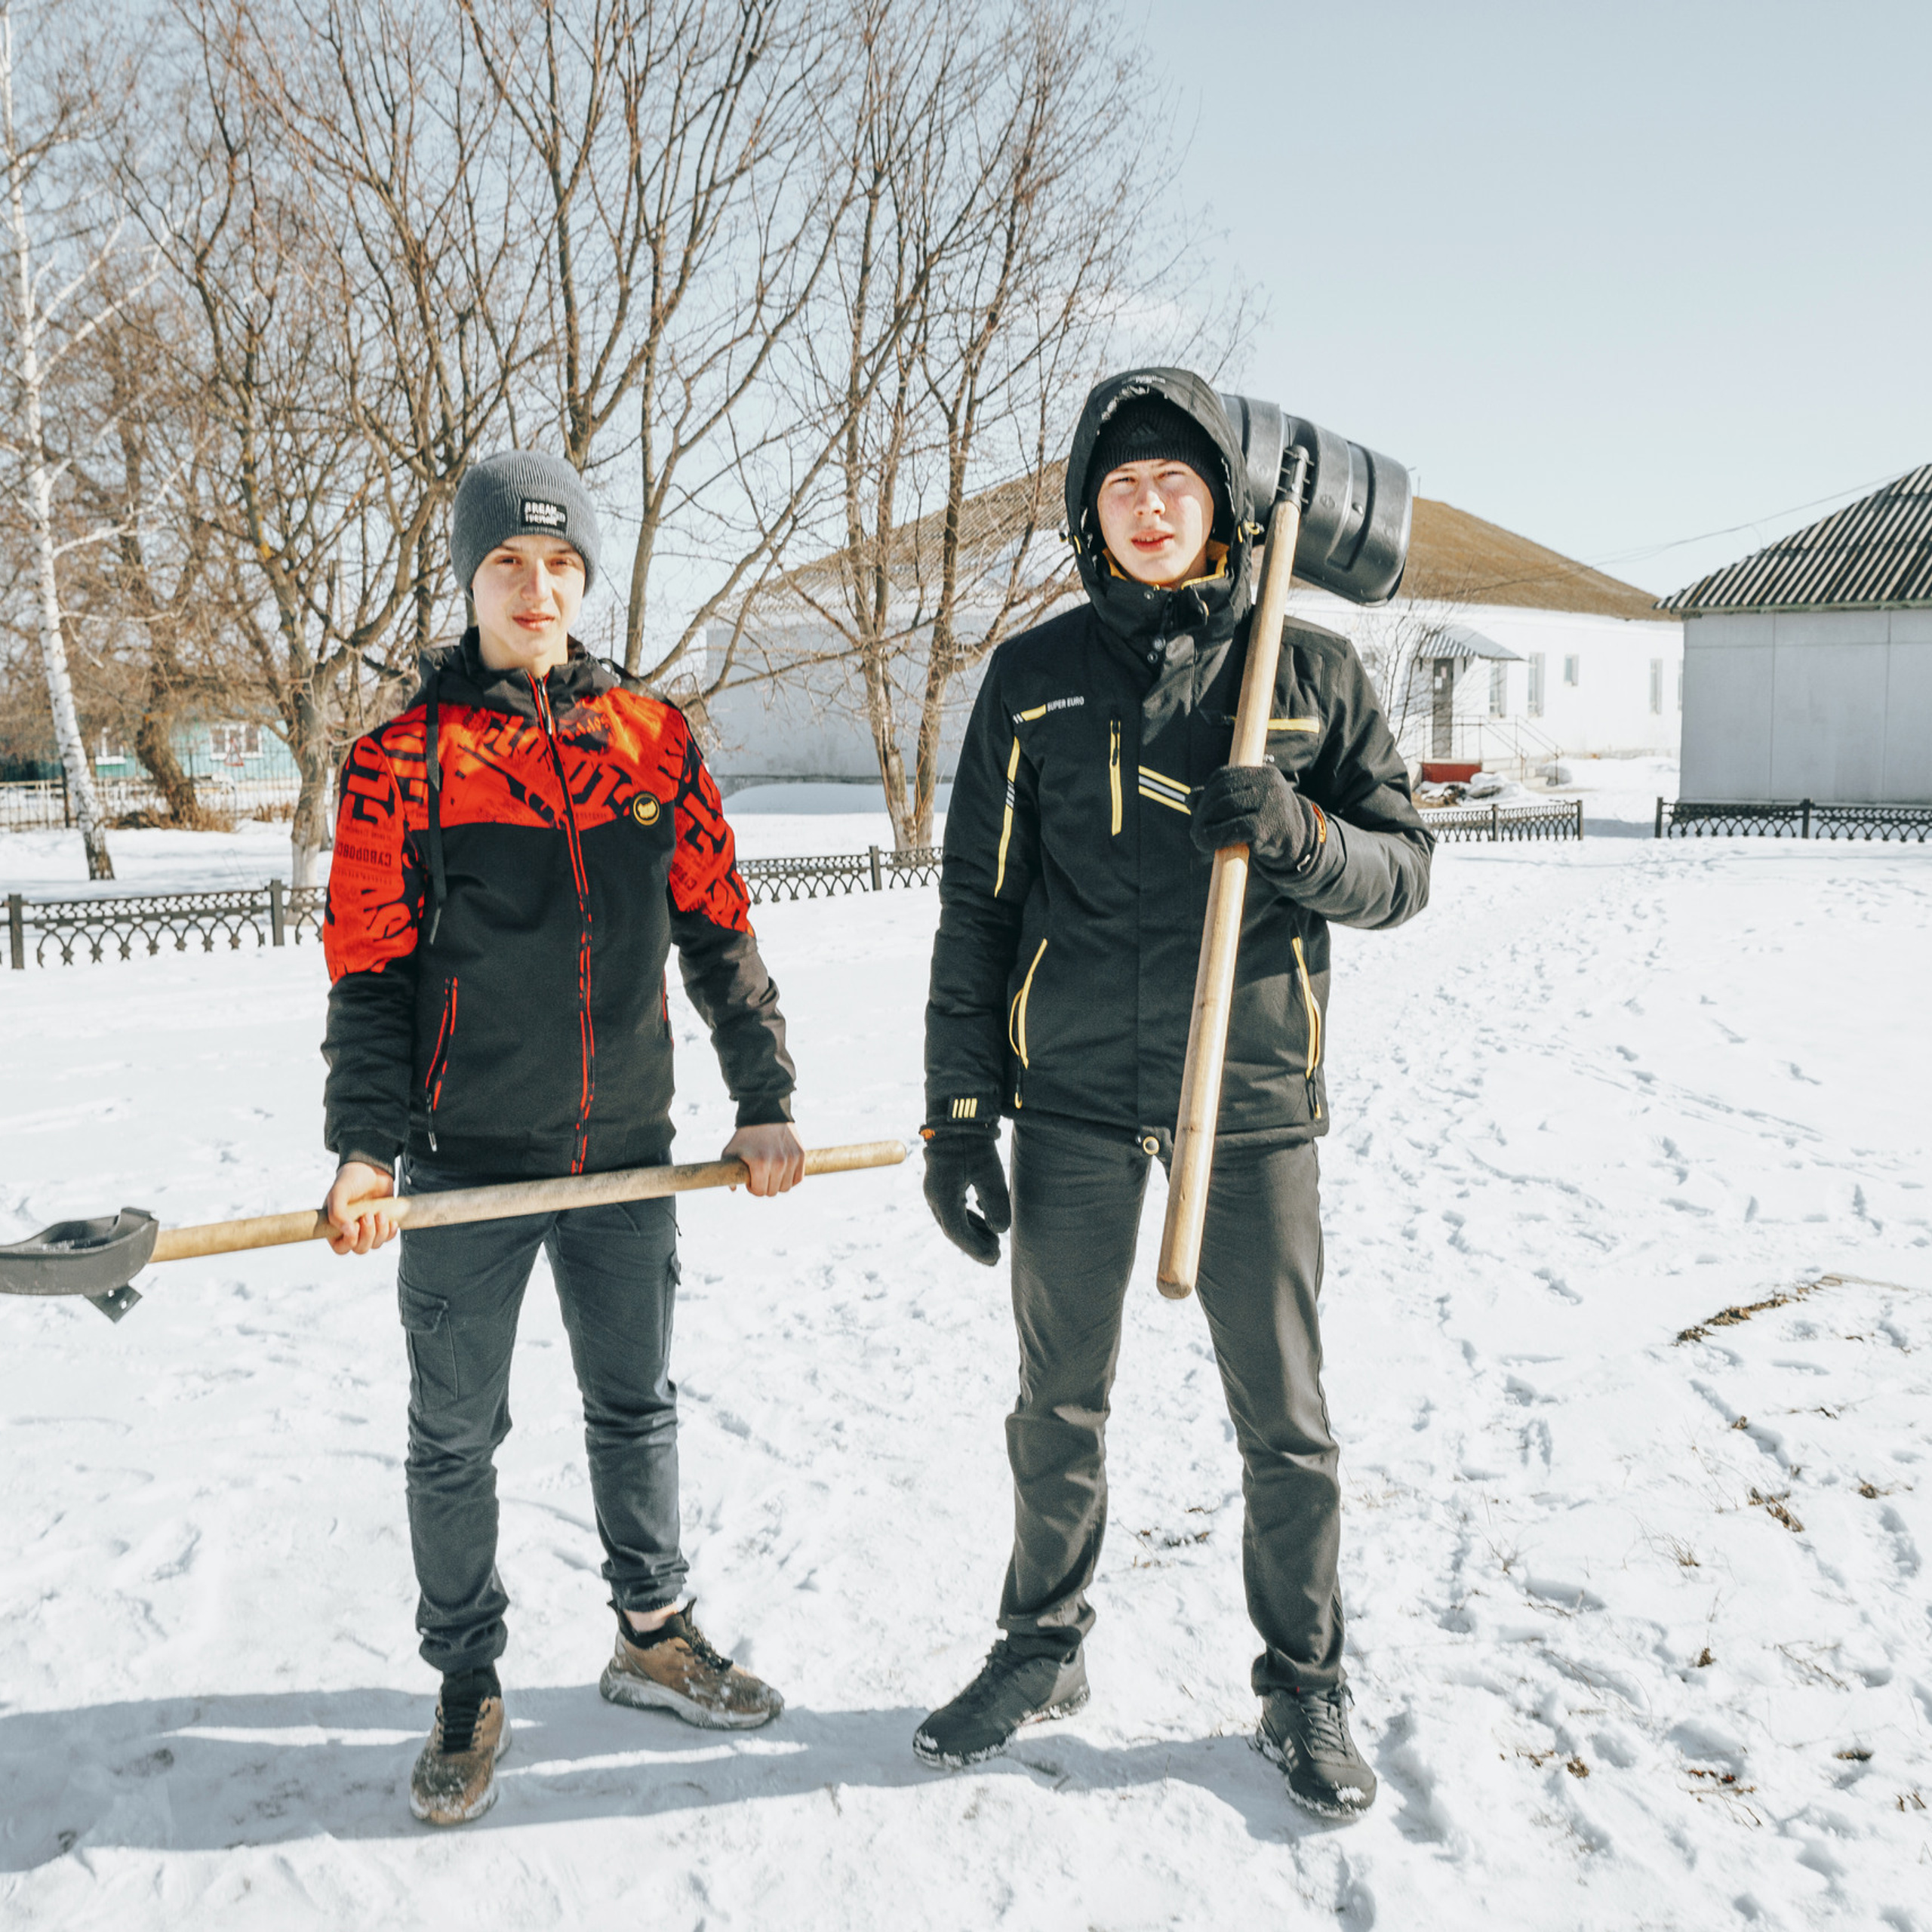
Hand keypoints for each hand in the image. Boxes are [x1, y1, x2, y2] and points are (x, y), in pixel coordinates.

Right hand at [325, 1160, 401, 1255]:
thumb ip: (336, 1212)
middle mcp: (351, 1230)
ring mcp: (368, 1228)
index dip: (349, 1243)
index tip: (355, 1226)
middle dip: (367, 1235)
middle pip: (360, 1249)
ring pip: (375, 1245)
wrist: (371, 1168)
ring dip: (380, 1232)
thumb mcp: (339, 1192)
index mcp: (335, 1226)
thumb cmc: (352, 1179)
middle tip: (368, 1215)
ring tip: (380, 1213)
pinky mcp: (382, 1224)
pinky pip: (388, 1238)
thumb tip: (347, 1232)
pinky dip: (390, 1232)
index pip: (340, 1248)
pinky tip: (391, 1220)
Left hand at [723, 1123, 804, 1196]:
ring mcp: (791, 1159)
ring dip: (777, 1183)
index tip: (751, 1179)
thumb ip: (728, 1172)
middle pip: (772, 1191)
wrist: (765, 1113)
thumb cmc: (745, 1135)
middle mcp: (777, 1163)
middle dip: (764, 1186)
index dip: (753, 1188)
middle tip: (760, 1176)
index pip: (759, 1192)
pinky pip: (798, 1178)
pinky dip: (790, 1178)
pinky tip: (782, 1171)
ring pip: (786, 1187)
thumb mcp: (730, 1152)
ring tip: (771, 1173)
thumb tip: (733, 1189)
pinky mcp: (801, 1154)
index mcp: (760, 1165)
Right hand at [922, 1127, 1010, 1266]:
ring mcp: (934, 1188)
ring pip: (951, 1219)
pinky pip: (952, 1207)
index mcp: (943, 1196)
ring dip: (972, 1231)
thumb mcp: (989, 1171)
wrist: (955, 1114)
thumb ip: (995, 1202)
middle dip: (974, 1244)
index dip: (976, 1248)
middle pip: (953, 1229)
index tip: (995, 1258)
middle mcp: (934, 1195)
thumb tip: (1000, 1229)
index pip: (957, 1232)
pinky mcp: (940, 1180)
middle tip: (996, 1256)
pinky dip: (967, 1217)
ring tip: (993, 1240)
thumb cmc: (972, 1142)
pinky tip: (982, 1216)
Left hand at [1190, 763, 1320, 871]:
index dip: (1206, 794)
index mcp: (1262, 773)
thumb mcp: (1245, 807)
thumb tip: (1190, 798)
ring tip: (1200, 839)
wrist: (1298, 846)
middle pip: (1222, 791)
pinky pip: (1236, 827)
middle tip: (1196, 831)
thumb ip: (1218, 800)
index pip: (1223, 776)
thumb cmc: (1267, 824)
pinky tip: (1211, 846)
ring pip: (1226, 807)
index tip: (1198, 812)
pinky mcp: (1269, 824)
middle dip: (1203, 812)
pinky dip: (1218, 836)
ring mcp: (1271, 801)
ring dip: (1206, 826)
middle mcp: (1268, 782)